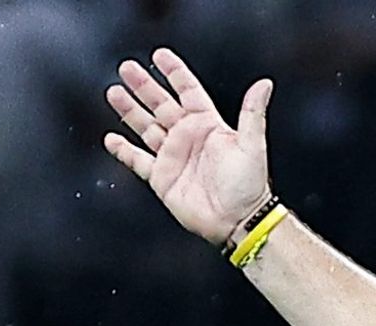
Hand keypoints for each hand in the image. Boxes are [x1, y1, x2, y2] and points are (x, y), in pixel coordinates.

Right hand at [103, 47, 273, 243]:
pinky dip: (124, 150)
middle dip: (144, 86)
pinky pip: (138, 160)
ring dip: (130, 110)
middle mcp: (188, 138)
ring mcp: (173, 157)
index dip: (175, 73)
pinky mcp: (161, 178)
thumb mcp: (252, 145)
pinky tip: (112, 138)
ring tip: (114, 92)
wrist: (238, 220)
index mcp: (208, 126)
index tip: (160, 56)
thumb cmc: (249, 186)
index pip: (188, 92)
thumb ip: (253, 113)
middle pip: (161, 105)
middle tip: (126, 68)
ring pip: (146, 127)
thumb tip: (264, 84)